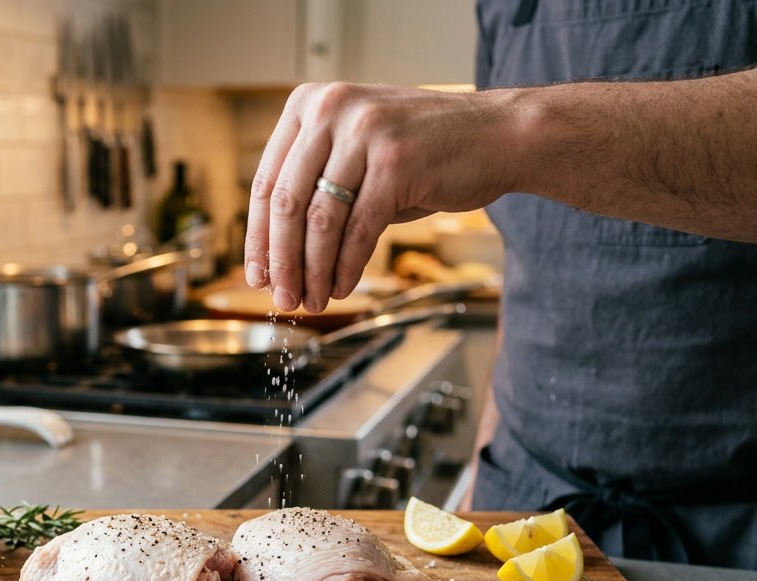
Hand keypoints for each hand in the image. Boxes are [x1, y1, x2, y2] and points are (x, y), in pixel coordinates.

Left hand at [244, 82, 518, 311]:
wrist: (499, 135)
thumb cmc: (424, 152)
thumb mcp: (357, 152)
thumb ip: (317, 184)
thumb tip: (275, 251)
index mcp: (309, 102)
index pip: (267, 181)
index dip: (258, 237)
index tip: (257, 277)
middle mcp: (331, 109)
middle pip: (287, 204)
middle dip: (283, 261)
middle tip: (282, 299)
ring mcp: (364, 132)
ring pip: (320, 221)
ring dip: (312, 271)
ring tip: (312, 301)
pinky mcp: (395, 162)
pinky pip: (359, 230)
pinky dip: (345, 267)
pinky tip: (341, 288)